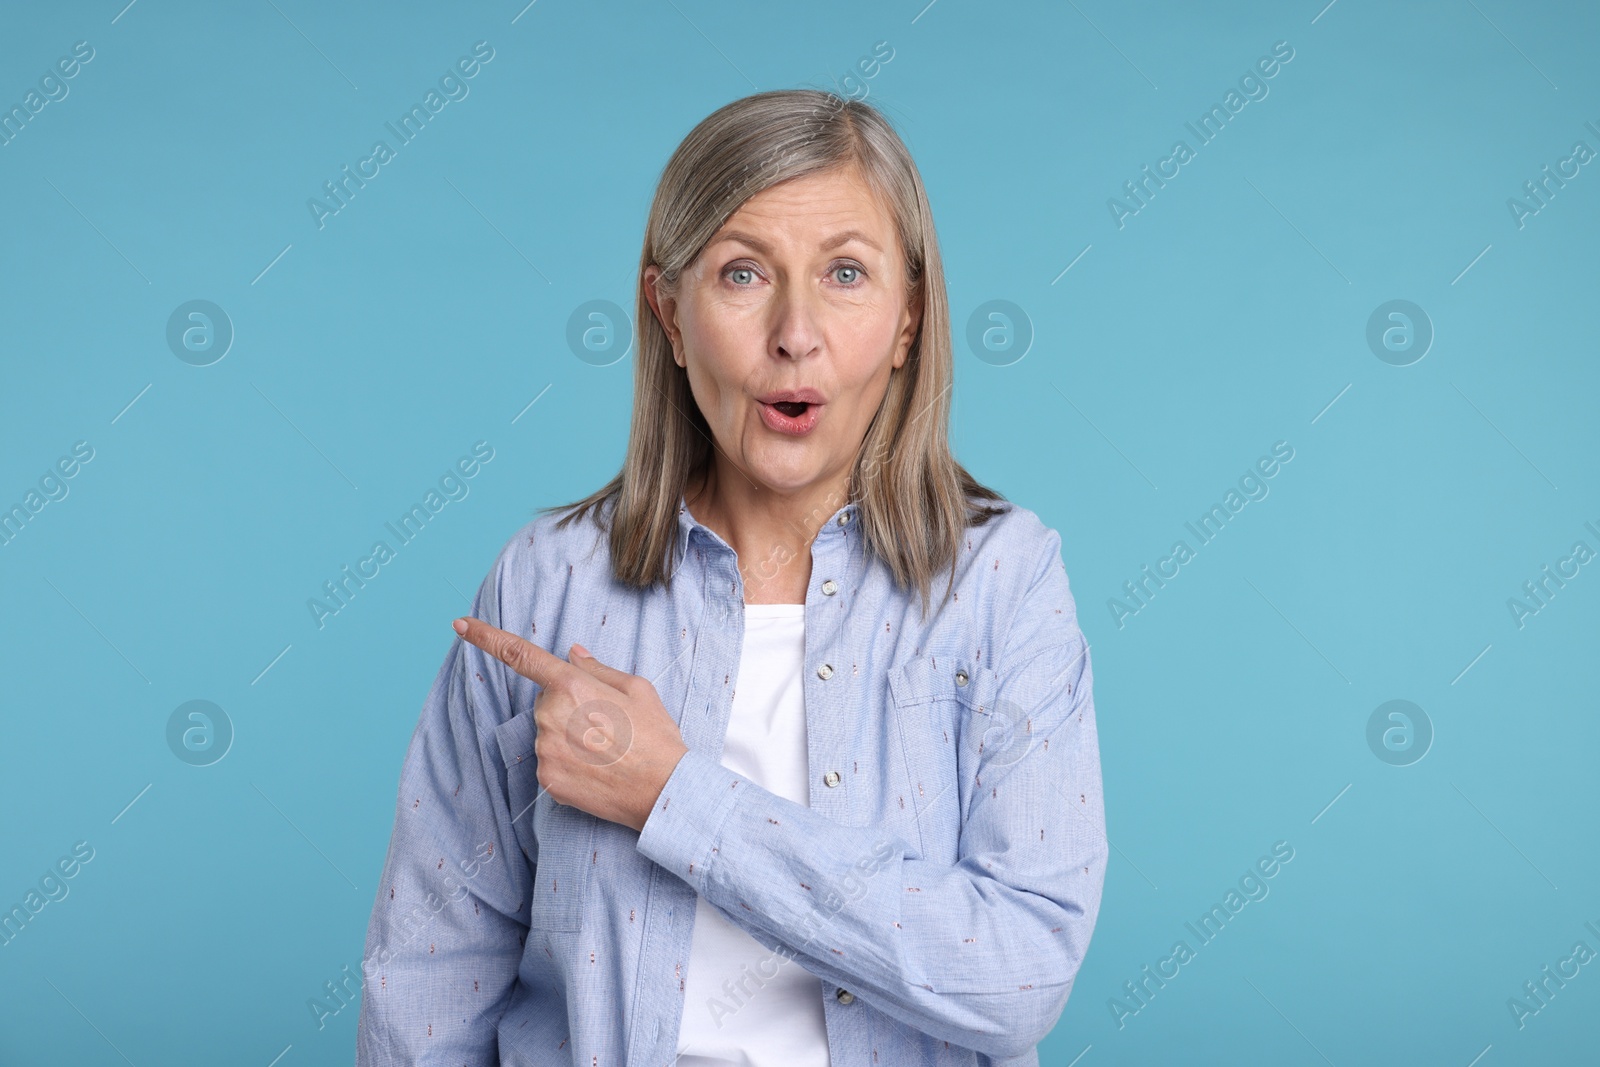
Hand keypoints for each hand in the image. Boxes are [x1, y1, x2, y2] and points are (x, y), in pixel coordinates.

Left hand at [451, 617, 689, 832]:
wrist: (664, 792)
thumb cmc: (656, 737)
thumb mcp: (637, 689)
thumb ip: (597, 669)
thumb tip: (572, 655)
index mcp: (572, 686)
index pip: (521, 655)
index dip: (486, 637)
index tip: (459, 624)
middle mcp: (550, 716)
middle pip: (547, 702)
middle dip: (569, 707)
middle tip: (607, 725)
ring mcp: (544, 750)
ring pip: (548, 733)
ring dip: (569, 737)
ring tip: (607, 751)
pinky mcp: (545, 779)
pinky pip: (549, 762)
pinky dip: (569, 763)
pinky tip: (596, 770)